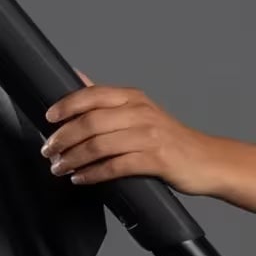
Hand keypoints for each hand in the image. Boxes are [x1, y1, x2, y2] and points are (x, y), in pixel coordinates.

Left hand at [40, 70, 225, 195]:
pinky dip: (93, 174)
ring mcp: (149, 136)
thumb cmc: (169, 138)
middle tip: (48, 150)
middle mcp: (141, 113)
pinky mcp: (156, 160)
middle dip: (63, 138)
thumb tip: (77, 77)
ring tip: (59, 167)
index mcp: (134, 98)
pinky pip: (115, 166)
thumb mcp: (139, 111)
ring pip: (99, 145)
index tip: (48, 119)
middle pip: (91, 122)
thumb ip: (107, 98)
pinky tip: (81, 178)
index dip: (66, 105)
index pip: (93, 95)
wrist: (207, 161)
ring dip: (73, 159)